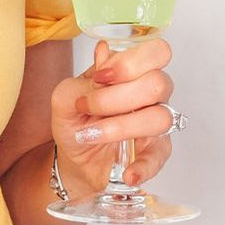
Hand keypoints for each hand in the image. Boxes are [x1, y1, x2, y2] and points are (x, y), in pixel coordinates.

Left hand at [49, 38, 175, 196]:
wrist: (74, 154)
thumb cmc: (75, 119)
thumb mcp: (65, 97)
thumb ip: (84, 80)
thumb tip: (104, 57)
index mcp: (133, 72)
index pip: (156, 52)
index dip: (131, 62)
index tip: (100, 76)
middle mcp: (151, 93)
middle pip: (158, 83)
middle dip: (114, 97)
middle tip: (86, 108)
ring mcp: (156, 122)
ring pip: (160, 117)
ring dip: (120, 127)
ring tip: (91, 134)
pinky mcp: (156, 151)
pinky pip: (160, 157)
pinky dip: (143, 166)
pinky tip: (129, 173)